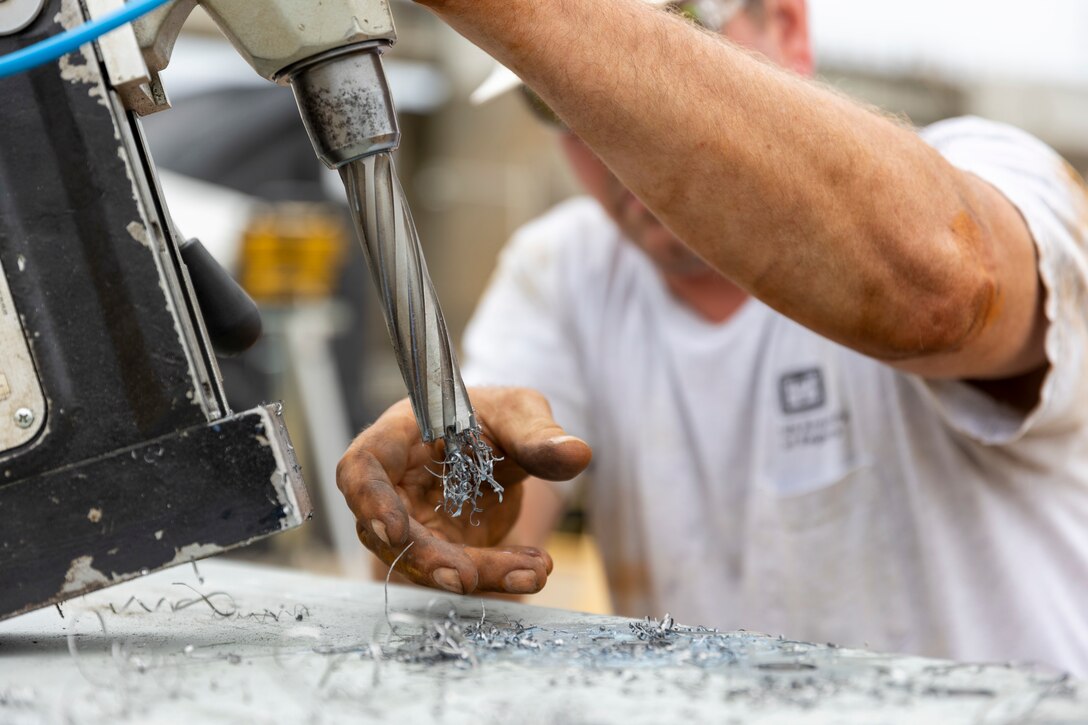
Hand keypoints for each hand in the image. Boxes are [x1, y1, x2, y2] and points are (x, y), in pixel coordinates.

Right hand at [337, 387, 591, 594]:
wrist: (506, 447)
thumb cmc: (495, 417)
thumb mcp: (521, 412)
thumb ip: (540, 435)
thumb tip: (577, 454)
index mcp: (398, 438)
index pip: (361, 467)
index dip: (368, 501)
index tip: (393, 531)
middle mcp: (396, 486)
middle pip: (389, 533)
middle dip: (429, 560)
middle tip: (470, 579)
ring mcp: (415, 524)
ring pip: (428, 562)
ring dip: (478, 573)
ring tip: (533, 572)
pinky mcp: (441, 550)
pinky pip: (461, 571)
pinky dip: (498, 577)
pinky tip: (535, 569)